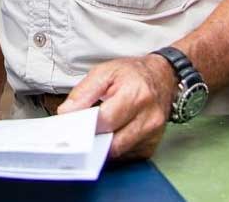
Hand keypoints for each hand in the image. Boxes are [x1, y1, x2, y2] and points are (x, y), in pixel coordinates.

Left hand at [59, 55, 177, 159]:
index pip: (105, 120)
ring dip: (101, 146)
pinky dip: (113, 149)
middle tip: (77, 133)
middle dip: (92, 139)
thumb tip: (66, 112)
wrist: (161, 77)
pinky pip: (127, 155)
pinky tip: (107, 136)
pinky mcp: (152, 145)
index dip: (84, 125)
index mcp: (136, 95)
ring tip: (91, 133)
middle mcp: (149, 117)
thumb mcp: (103, 72)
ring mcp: (153, 134)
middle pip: (112, 141)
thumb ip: (83, 92)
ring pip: (118, 152)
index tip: (70, 125)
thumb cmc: (132, 73)